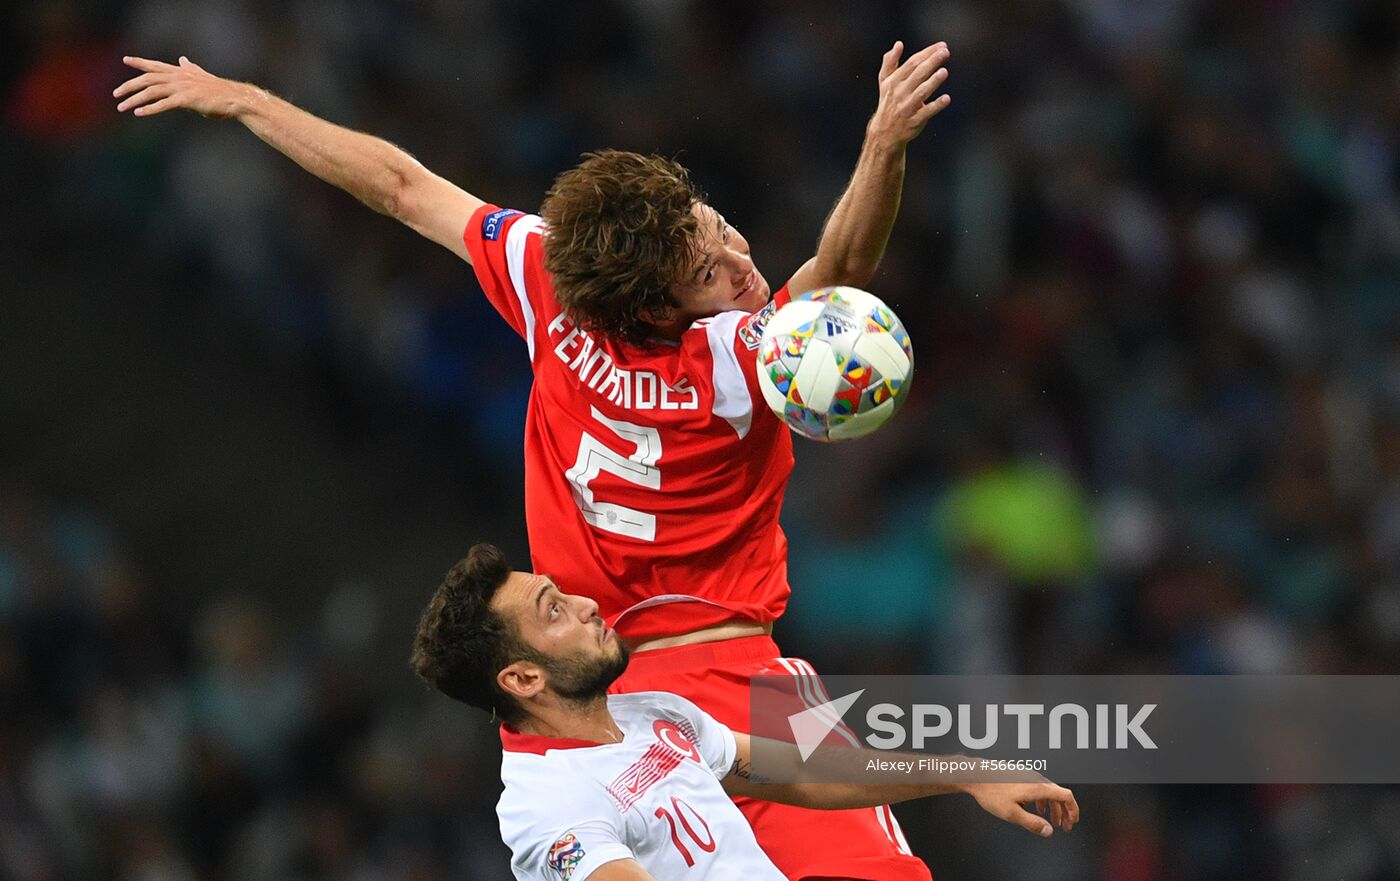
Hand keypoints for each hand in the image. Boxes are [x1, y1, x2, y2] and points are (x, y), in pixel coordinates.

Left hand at [114, 56, 250, 119]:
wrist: (235, 99)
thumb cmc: (221, 91)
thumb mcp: (202, 76)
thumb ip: (190, 69)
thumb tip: (183, 60)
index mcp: (181, 72)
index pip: (156, 66)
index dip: (140, 62)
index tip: (126, 60)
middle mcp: (178, 77)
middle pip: (147, 79)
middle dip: (129, 86)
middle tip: (115, 94)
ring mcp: (181, 88)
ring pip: (151, 92)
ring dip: (134, 99)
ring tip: (122, 107)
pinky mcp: (186, 100)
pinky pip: (163, 104)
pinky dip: (149, 108)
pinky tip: (139, 113)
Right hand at [866, 40, 951, 146]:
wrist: (884, 132)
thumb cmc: (888, 102)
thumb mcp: (884, 82)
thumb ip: (890, 62)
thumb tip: (898, 44)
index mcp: (894, 81)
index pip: (912, 63)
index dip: (927, 53)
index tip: (942, 46)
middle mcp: (900, 93)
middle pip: (918, 74)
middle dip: (932, 62)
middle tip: (945, 53)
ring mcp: (907, 107)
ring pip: (921, 92)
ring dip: (933, 82)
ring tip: (944, 72)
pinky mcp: (914, 121)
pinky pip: (926, 112)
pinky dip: (936, 106)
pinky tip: (946, 99)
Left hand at [965, 781, 1079, 836]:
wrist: (975, 775)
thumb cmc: (991, 792)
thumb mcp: (1012, 813)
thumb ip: (1032, 823)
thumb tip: (1048, 831)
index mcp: (1038, 787)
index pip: (1066, 796)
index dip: (1073, 810)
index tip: (1072, 822)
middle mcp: (1036, 780)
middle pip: (1059, 795)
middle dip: (1064, 812)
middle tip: (1064, 826)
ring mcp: (1028, 777)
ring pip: (1048, 793)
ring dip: (1053, 808)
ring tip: (1051, 822)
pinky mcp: (1021, 777)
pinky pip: (1038, 790)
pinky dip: (1042, 802)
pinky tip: (1034, 810)